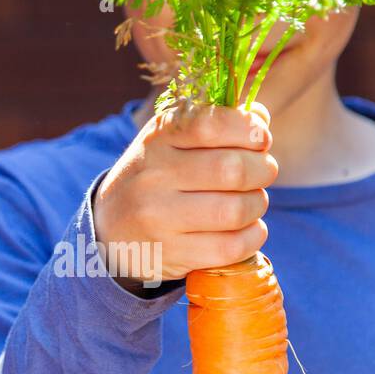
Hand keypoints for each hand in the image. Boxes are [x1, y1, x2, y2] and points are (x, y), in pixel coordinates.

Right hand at [93, 102, 275, 284]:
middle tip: (262, 172)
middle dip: (263, 169)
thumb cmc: (155, 176)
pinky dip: (253, 235)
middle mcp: (154, 176)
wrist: (111, 230)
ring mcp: (160, 218)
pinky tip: (247, 227)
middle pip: (232, 170)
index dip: (249, 130)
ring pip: (236, 210)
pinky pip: (232, 247)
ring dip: (258, 203)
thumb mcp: (171, 140)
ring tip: (252, 200)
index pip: (211, 124)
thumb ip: (215, 123)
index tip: (259, 139)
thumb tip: (261, 120)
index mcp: (157, 139)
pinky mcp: (172, 253)